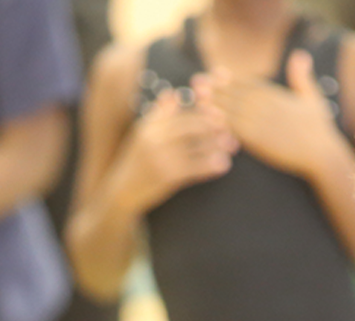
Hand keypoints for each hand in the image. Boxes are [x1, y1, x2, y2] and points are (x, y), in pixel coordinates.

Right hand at [113, 87, 236, 213]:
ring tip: (233, 146)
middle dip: (213, 125)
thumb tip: (173, 94)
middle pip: (191, 125)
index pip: (181, 110)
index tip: (220, 109)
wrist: (121, 192)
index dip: (202, 108)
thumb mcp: (142, 135)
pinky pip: (195, 167)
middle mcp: (155, 137)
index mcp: (150, 124)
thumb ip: (158, 115)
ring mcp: (161, 157)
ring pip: (196, 146)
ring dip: (217, 145)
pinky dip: (211, 165)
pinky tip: (224, 165)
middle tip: (230, 127)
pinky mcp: (167, 176)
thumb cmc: (136, 163)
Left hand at [197, 50, 343, 179]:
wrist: (321, 153)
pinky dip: (221, 123)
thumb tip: (300, 55)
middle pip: (235, 93)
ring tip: (197, 98)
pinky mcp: (257, 140)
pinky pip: (234, 129)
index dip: (230, 78)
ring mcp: (260, 122)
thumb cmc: (319, 128)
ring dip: (212, 103)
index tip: (215, 73)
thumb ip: (302, 77)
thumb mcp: (312, 96)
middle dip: (215, 87)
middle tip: (196, 83)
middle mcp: (265, 105)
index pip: (247, 83)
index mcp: (275, 94)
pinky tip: (208, 120)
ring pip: (231, 110)